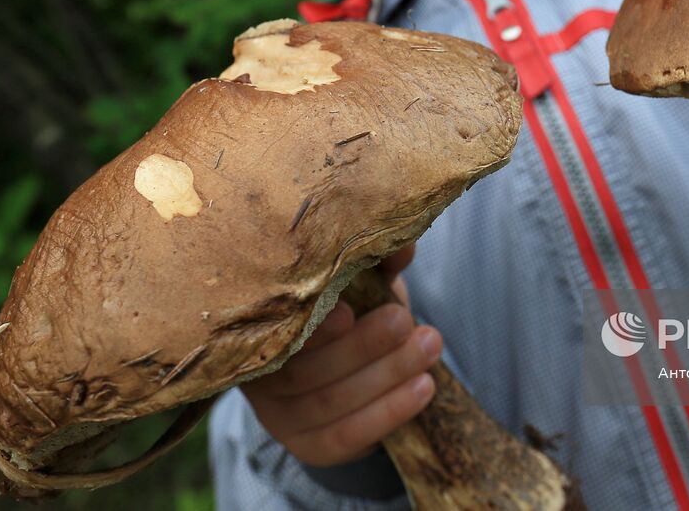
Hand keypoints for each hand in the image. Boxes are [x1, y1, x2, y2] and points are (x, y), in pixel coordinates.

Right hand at [241, 243, 442, 465]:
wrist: (354, 365)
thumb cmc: (353, 308)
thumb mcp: (362, 281)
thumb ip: (376, 262)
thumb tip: (403, 242)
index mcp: (261, 327)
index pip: (275, 333)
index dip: (312, 328)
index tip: (349, 311)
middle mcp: (259, 377)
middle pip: (305, 372)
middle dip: (362, 347)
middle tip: (404, 321)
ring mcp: (279, 418)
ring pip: (330, 404)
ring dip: (386, 376)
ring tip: (429, 345)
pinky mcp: (309, 446)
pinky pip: (345, 438)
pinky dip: (388, 413)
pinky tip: (424, 387)